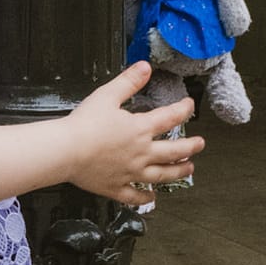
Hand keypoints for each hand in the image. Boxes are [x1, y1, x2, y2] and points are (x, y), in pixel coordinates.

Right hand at [62, 62, 202, 204]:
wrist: (65, 150)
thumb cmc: (83, 124)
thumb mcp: (107, 95)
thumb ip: (129, 81)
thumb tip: (145, 67)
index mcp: (140, 129)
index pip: (170, 118)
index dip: (183, 109)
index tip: (189, 106)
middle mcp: (141, 153)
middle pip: (174, 151)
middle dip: (191, 147)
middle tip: (200, 144)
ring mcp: (130, 172)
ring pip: (162, 175)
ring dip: (178, 172)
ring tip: (189, 169)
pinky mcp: (116, 187)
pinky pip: (135, 195)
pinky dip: (145, 197)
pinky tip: (152, 196)